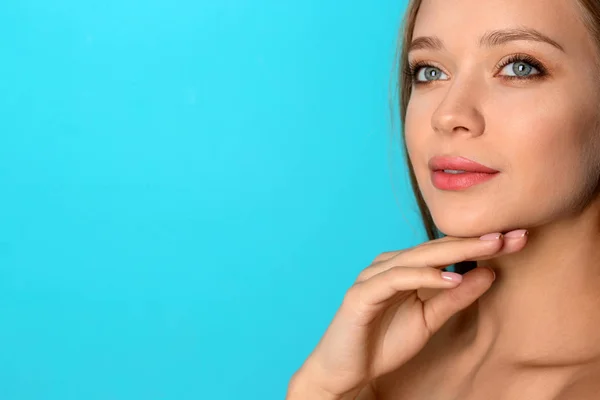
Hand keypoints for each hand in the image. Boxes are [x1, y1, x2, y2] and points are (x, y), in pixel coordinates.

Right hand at [289, 230, 527, 398]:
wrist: (344, 371)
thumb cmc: (382, 343)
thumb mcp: (429, 320)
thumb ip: (454, 297)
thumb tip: (489, 273)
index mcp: (403, 269)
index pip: (444, 251)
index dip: (478, 245)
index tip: (515, 239)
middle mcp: (388, 266)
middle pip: (435, 248)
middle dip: (474, 241)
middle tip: (510, 234)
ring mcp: (374, 277)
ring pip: (417, 257)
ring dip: (455, 252)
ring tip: (490, 248)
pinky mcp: (362, 293)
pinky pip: (397, 279)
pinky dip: (425, 277)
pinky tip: (451, 278)